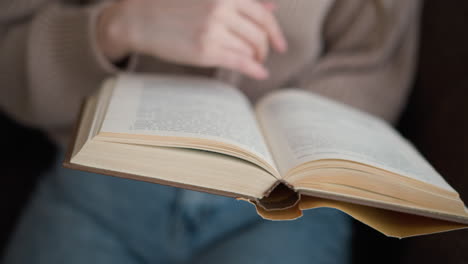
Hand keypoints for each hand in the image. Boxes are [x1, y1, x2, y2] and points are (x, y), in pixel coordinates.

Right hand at [97, 0, 286, 79]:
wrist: (139, 18)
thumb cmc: (172, 6)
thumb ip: (240, 1)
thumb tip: (272, 7)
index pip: (263, 15)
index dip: (276, 32)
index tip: (280, 45)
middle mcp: (223, 10)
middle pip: (259, 35)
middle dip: (265, 48)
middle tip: (262, 56)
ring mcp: (214, 31)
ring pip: (250, 49)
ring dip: (256, 59)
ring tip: (253, 62)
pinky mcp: (205, 50)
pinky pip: (239, 61)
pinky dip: (254, 69)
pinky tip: (259, 73)